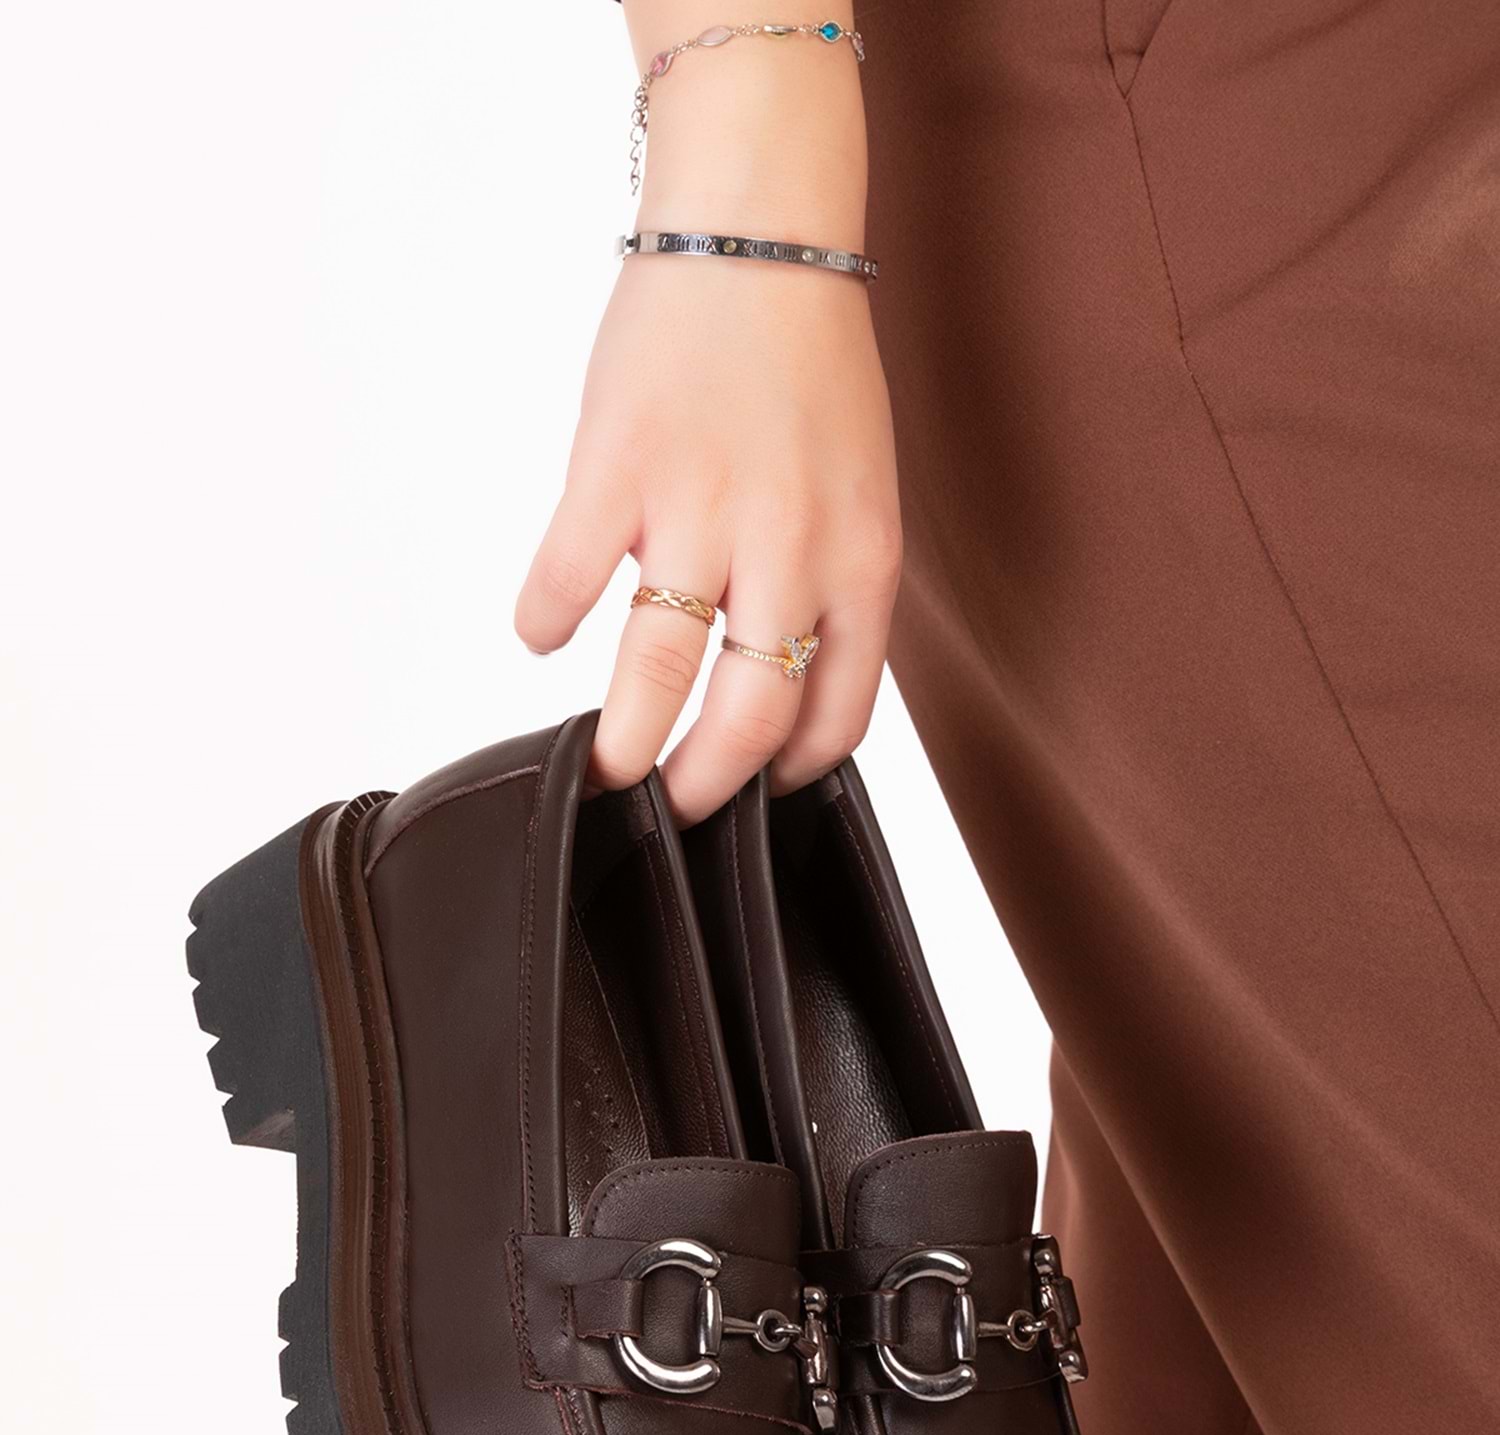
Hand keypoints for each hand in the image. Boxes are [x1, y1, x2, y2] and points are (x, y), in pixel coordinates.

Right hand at [514, 22, 899, 823]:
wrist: (759, 235)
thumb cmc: (808, 368)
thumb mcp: (858, 493)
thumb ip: (827, 592)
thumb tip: (777, 694)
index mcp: (859, 562)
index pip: (834, 717)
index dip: (787, 772)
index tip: (752, 788)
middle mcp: (790, 548)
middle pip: (747, 717)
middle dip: (701, 787)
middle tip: (666, 807)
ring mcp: (701, 509)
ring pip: (659, 670)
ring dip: (623, 738)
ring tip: (602, 766)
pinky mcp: (618, 467)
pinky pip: (570, 576)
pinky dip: (546, 617)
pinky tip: (541, 630)